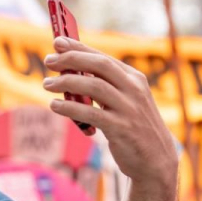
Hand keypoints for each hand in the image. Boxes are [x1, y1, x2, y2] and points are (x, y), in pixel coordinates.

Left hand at [42, 37, 177, 188]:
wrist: (155, 158)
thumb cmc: (131, 127)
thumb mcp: (124, 102)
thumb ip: (103, 87)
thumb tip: (71, 72)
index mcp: (133, 79)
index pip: (103, 57)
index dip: (79, 48)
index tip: (58, 41)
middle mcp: (133, 89)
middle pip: (99, 65)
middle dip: (72, 59)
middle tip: (48, 60)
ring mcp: (128, 108)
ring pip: (94, 86)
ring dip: (66, 82)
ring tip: (46, 84)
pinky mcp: (121, 128)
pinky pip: (91, 114)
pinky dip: (70, 108)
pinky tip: (54, 105)